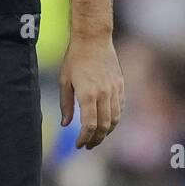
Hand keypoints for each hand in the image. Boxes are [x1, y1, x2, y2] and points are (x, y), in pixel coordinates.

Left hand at [59, 34, 123, 148]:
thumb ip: (66, 104)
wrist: (94, 39)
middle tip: (87, 146)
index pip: (89, 125)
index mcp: (88, 94)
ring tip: (97, 138)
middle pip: (103, 126)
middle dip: (95, 140)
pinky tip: (106, 123)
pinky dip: (114, 119)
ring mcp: (114, 90)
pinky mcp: (120, 85)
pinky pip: (120, 108)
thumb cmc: (75, 59)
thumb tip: (66, 124)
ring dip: (106, 132)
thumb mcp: (64, 81)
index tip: (79, 144)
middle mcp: (104, 94)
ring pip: (114, 119)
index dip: (84, 138)